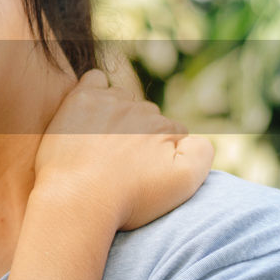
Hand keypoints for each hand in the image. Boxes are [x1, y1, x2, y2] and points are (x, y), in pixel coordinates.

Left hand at [32, 68, 213, 232]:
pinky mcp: (82, 99)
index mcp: (166, 127)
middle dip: (140, 135)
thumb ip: (202, 153)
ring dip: (118, 116)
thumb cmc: (128, 198)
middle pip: (147, 116)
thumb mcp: (182, 184)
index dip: (161, 154)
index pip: (172, 132)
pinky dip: (95, 91)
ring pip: (122, 100)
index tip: (144, 173)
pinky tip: (88, 115)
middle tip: (122, 164)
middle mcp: (141, 109)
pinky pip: (95, 80)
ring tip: (103, 145)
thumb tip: (193, 136)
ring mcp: (110, 102)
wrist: (78, 198)